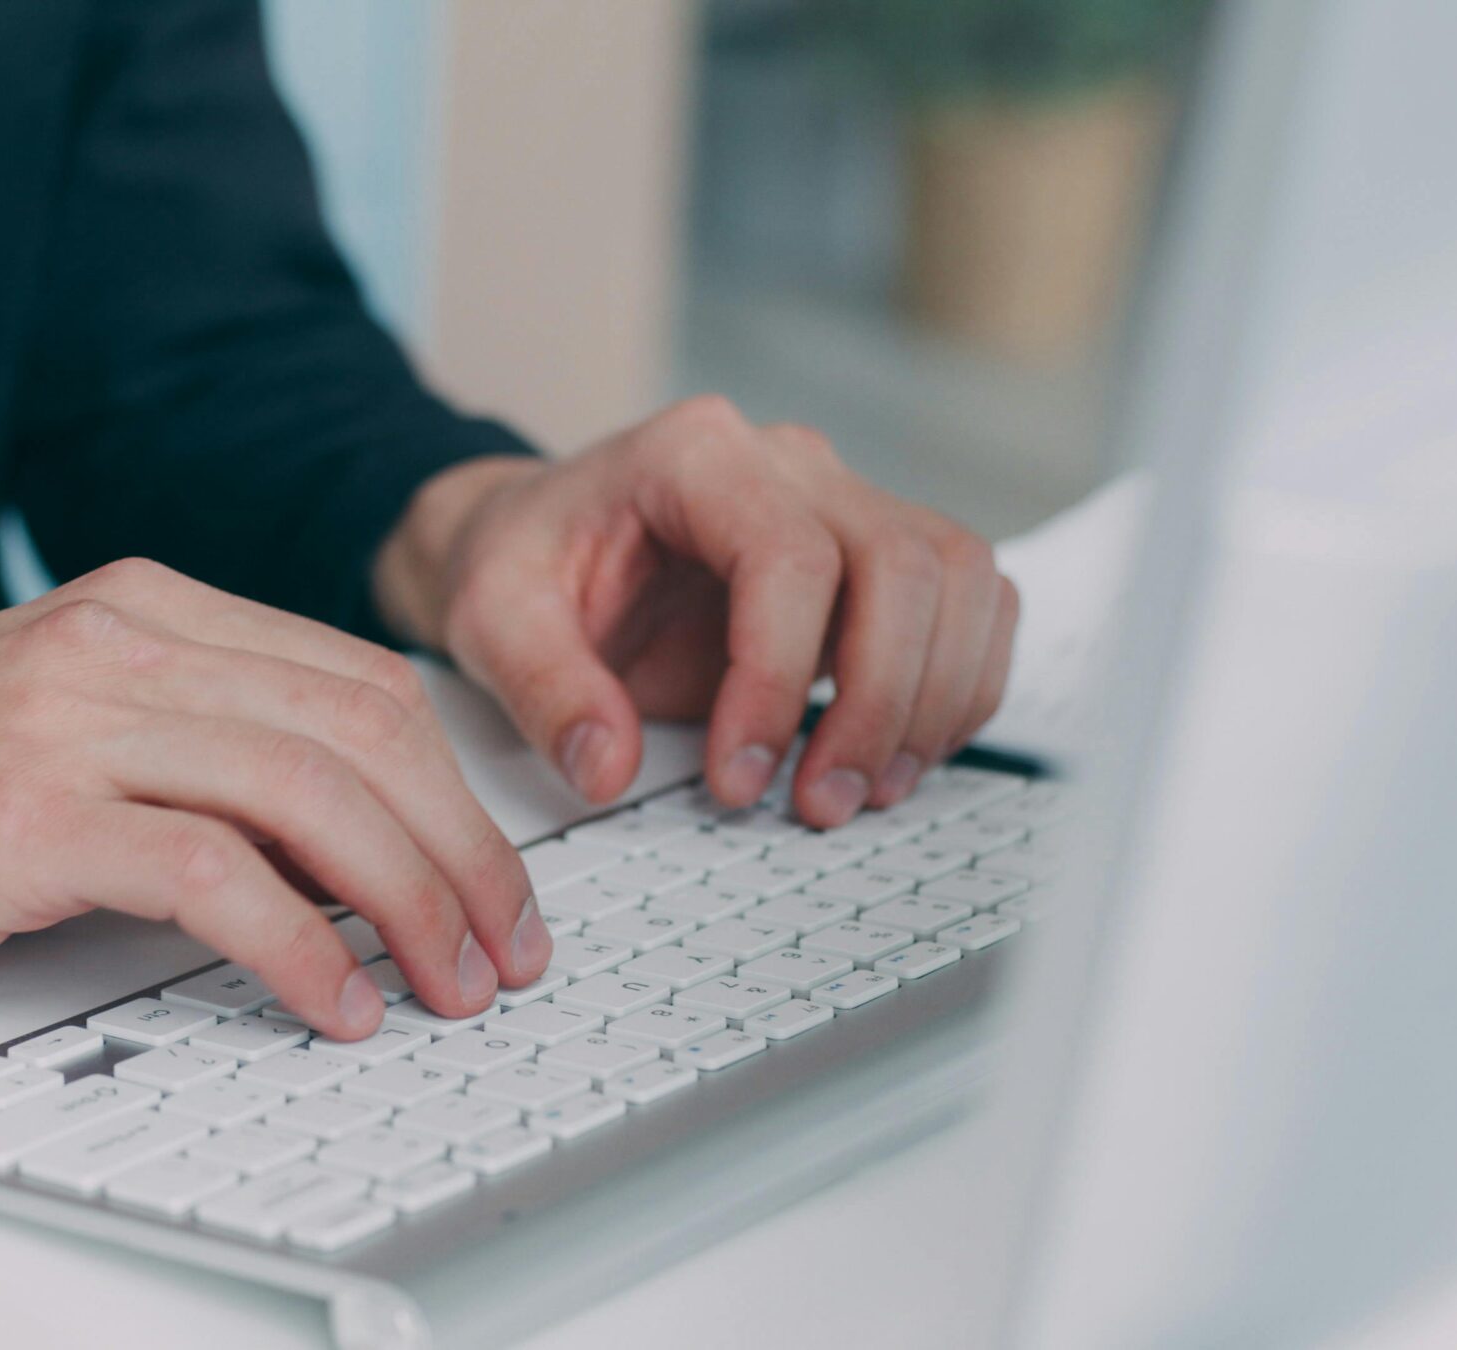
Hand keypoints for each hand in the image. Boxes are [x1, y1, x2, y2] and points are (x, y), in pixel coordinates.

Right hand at [0, 560, 547, 1029]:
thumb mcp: (66, 734)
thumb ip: (196, 754)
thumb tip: (356, 847)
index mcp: (143, 607)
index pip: (358, 682)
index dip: (455, 790)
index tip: (496, 884)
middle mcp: (114, 637)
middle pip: (360, 730)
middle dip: (462, 852)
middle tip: (502, 951)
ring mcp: (64, 715)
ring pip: (307, 789)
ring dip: (407, 901)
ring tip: (444, 986)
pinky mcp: (16, 811)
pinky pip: (209, 873)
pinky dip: (298, 947)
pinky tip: (333, 1001)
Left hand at [375, 396, 1018, 826]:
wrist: (535, 539)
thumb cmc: (520, 562)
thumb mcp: (488, 619)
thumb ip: (543, 690)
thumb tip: (607, 768)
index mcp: (693, 456)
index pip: (790, 557)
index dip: (780, 679)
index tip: (738, 777)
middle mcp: (788, 464)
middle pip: (903, 563)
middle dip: (879, 702)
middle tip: (819, 804)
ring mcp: (842, 502)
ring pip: (957, 578)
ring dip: (934, 698)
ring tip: (864, 791)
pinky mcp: (873, 556)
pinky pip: (968, 601)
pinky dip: (956, 684)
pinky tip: (897, 755)